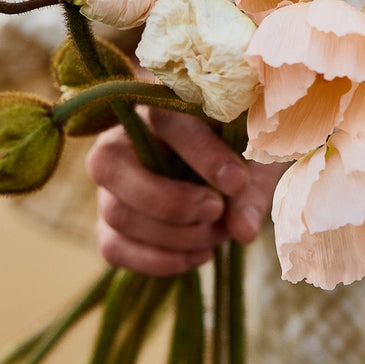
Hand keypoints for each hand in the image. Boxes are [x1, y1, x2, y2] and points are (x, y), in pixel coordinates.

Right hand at [86, 110, 285, 275]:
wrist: (227, 163)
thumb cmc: (241, 148)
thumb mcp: (254, 160)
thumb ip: (250, 191)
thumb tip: (242, 232)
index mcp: (159, 103)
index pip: (166, 122)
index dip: (202, 155)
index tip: (238, 182)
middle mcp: (119, 138)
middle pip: (111, 167)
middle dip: (170, 201)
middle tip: (216, 210)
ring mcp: (110, 183)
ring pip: (116, 213)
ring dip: (173, 236)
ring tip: (218, 234)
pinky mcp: (110, 220)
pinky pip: (113, 247)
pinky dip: (158, 261)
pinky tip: (199, 255)